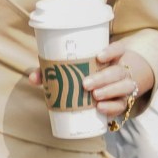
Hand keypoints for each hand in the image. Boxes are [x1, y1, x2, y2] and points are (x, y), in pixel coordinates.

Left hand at [27, 48, 153, 121]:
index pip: (118, 49)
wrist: (112, 86)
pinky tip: (100, 108)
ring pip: (125, 86)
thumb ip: (53, 71)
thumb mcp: (75, 69)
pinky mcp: (122, 102)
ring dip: (110, 91)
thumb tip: (32, 78)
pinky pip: (122, 105)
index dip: (111, 51)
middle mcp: (121, 70)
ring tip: (95, 96)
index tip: (99, 56)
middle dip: (103, 77)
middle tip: (85, 84)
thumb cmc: (88, 72)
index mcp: (112, 57)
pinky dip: (112, 107)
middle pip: (118, 71)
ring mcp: (124, 86)